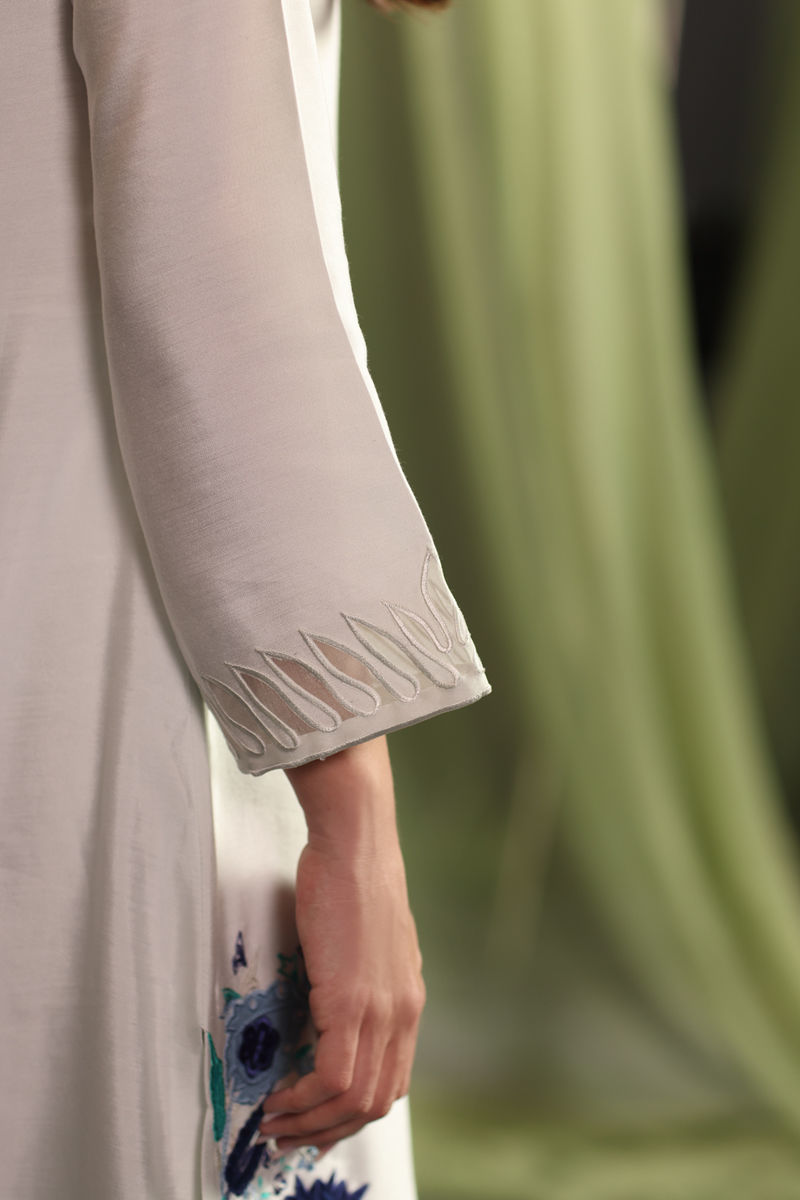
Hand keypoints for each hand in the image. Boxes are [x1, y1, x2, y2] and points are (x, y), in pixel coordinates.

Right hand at [258, 738, 425, 1155]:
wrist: (355, 841)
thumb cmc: (352, 877)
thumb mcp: (370, 941)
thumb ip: (365, 980)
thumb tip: (338, 1008)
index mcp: (407, 999)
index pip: (392, 1082)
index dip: (354, 1114)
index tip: (318, 1123)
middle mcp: (402, 1011)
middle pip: (377, 1102)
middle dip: (330, 1130)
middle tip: (290, 1136)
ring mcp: (381, 1009)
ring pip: (356, 1099)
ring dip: (312, 1122)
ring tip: (275, 1123)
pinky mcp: (352, 1001)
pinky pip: (333, 1076)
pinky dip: (304, 1099)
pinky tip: (278, 1096)